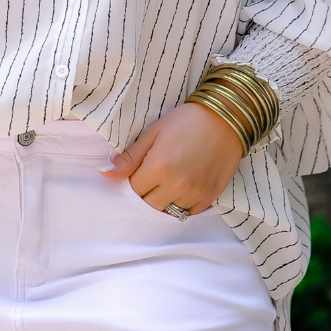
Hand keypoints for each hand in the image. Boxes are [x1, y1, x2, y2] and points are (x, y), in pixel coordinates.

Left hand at [100, 102, 244, 213]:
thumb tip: (104, 174)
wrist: (226, 118)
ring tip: (169, 182)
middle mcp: (176, 184)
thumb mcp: (153, 133)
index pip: (133, 190)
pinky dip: (183, 204)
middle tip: (154, 176)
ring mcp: (195, 193)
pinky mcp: (210, 196)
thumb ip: (129, 157)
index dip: (134, 181)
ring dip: (165, 201)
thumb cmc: (186, 121)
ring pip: (169, 211)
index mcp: (158, 167)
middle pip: (149, 205)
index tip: (141, 170)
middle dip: (147, 194)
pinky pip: (189, 213)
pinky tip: (184, 188)